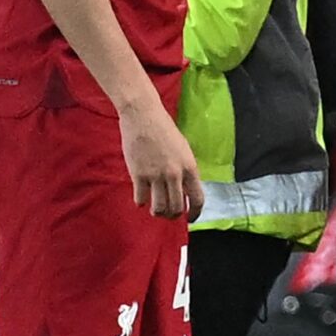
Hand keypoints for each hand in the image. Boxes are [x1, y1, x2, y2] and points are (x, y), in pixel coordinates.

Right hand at [120, 96, 203, 218]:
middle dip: (173, 216)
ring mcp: (156, 175)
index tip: (190, 219)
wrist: (143, 116)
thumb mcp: (183, 150)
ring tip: (155, 210)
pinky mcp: (138, 174)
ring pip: (159, 207)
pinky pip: (141, 198)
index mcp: (190, 167)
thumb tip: (184, 191)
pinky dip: (141, 202)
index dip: (195, 213)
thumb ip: (185, 170)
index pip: (197, 199)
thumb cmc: (164, 130)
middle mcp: (174, 174)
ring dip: (157, 212)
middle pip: (176, 207)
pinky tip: (141, 198)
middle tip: (168, 215)